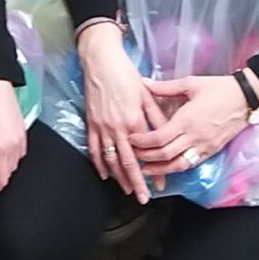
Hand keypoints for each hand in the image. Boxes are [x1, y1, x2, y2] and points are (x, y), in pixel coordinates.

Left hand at [0, 79, 28, 197]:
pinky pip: (19, 150)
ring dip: (5, 169)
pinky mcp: (22, 128)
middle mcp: (15, 144)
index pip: (1, 178)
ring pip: (16, 162)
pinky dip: (11, 157)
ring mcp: (20, 136)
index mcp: (2, 147)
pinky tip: (0, 152)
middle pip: (9, 172)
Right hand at [77, 22, 168, 201]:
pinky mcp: (91, 123)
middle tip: (142, 198)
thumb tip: (167, 134)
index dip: (154, 171)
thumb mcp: (146, 94)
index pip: (146, 152)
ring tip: (126, 190)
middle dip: (135, 183)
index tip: (161, 185)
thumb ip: (156, 117)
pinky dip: (99, 164)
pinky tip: (105, 174)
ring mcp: (102, 127)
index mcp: (133, 119)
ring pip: (110, 159)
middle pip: (127, 162)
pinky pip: (94, 149)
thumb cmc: (125, 74)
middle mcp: (117, 127)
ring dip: (119, 178)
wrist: (101, 61)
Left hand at [137, 74, 249, 178]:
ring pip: (178, 165)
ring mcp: (204, 147)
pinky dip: (176, 168)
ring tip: (145, 171)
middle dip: (146, 157)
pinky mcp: (211, 152)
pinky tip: (167, 168)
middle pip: (165, 154)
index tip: (131, 139)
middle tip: (132, 156)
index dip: (143, 141)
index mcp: (187, 119)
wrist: (246, 98)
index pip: (160, 137)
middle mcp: (195, 137)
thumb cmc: (219, 88)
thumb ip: (166, 87)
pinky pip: (191, 164)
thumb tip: (145, 83)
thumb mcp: (191, 83)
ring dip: (159, 170)